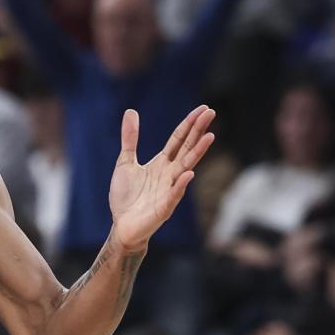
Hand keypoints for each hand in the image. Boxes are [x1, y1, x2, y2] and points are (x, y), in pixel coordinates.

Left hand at [108, 105, 215, 250]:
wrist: (123, 226)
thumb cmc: (127, 196)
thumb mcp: (125, 162)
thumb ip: (130, 139)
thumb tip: (131, 111)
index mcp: (162, 163)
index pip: (179, 140)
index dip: (189, 124)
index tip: (203, 108)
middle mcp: (170, 174)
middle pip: (187, 149)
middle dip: (198, 131)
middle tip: (211, 112)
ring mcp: (169, 190)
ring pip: (186, 168)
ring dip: (197, 153)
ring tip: (209, 137)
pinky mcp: (164, 207)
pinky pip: (174, 194)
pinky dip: (180, 184)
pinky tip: (188, 173)